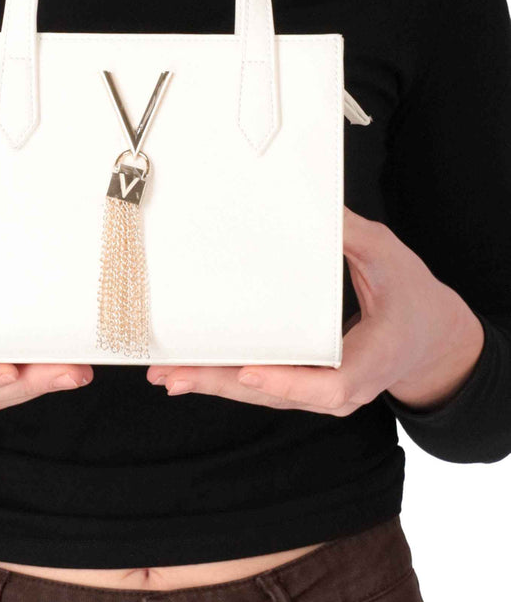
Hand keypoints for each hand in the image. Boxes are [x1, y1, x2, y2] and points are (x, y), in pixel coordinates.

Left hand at [145, 205, 484, 415]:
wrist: (432, 340)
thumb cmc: (413, 298)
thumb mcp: (390, 259)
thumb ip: (354, 236)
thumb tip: (315, 207)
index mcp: (370, 361)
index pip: (329, 384)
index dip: (287, 381)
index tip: (249, 371)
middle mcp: (343, 388)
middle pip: (278, 394)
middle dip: (224, 384)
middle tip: (176, 373)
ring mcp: (323, 391)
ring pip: (265, 394)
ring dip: (216, 385)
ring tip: (169, 375)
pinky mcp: (307, 385)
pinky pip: (266, 386)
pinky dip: (228, 380)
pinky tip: (192, 374)